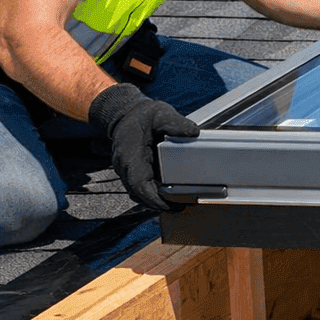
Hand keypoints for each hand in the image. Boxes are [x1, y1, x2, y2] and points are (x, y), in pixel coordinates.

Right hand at [88, 83, 198, 211]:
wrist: (126, 113)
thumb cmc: (142, 115)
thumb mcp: (160, 114)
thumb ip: (176, 123)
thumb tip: (193, 132)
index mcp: (130, 155)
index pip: (139, 185)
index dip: (153, 199)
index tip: (171, 205)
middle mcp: (126, 166)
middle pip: (140, 194)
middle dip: (159, 203)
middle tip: (182, 206)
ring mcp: (128, 170)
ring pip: (140, 192)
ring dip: (157, 199)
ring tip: (180, 202)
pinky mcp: (135, 170)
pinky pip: (143, 186)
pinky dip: (155, 192)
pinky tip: (171, 193)